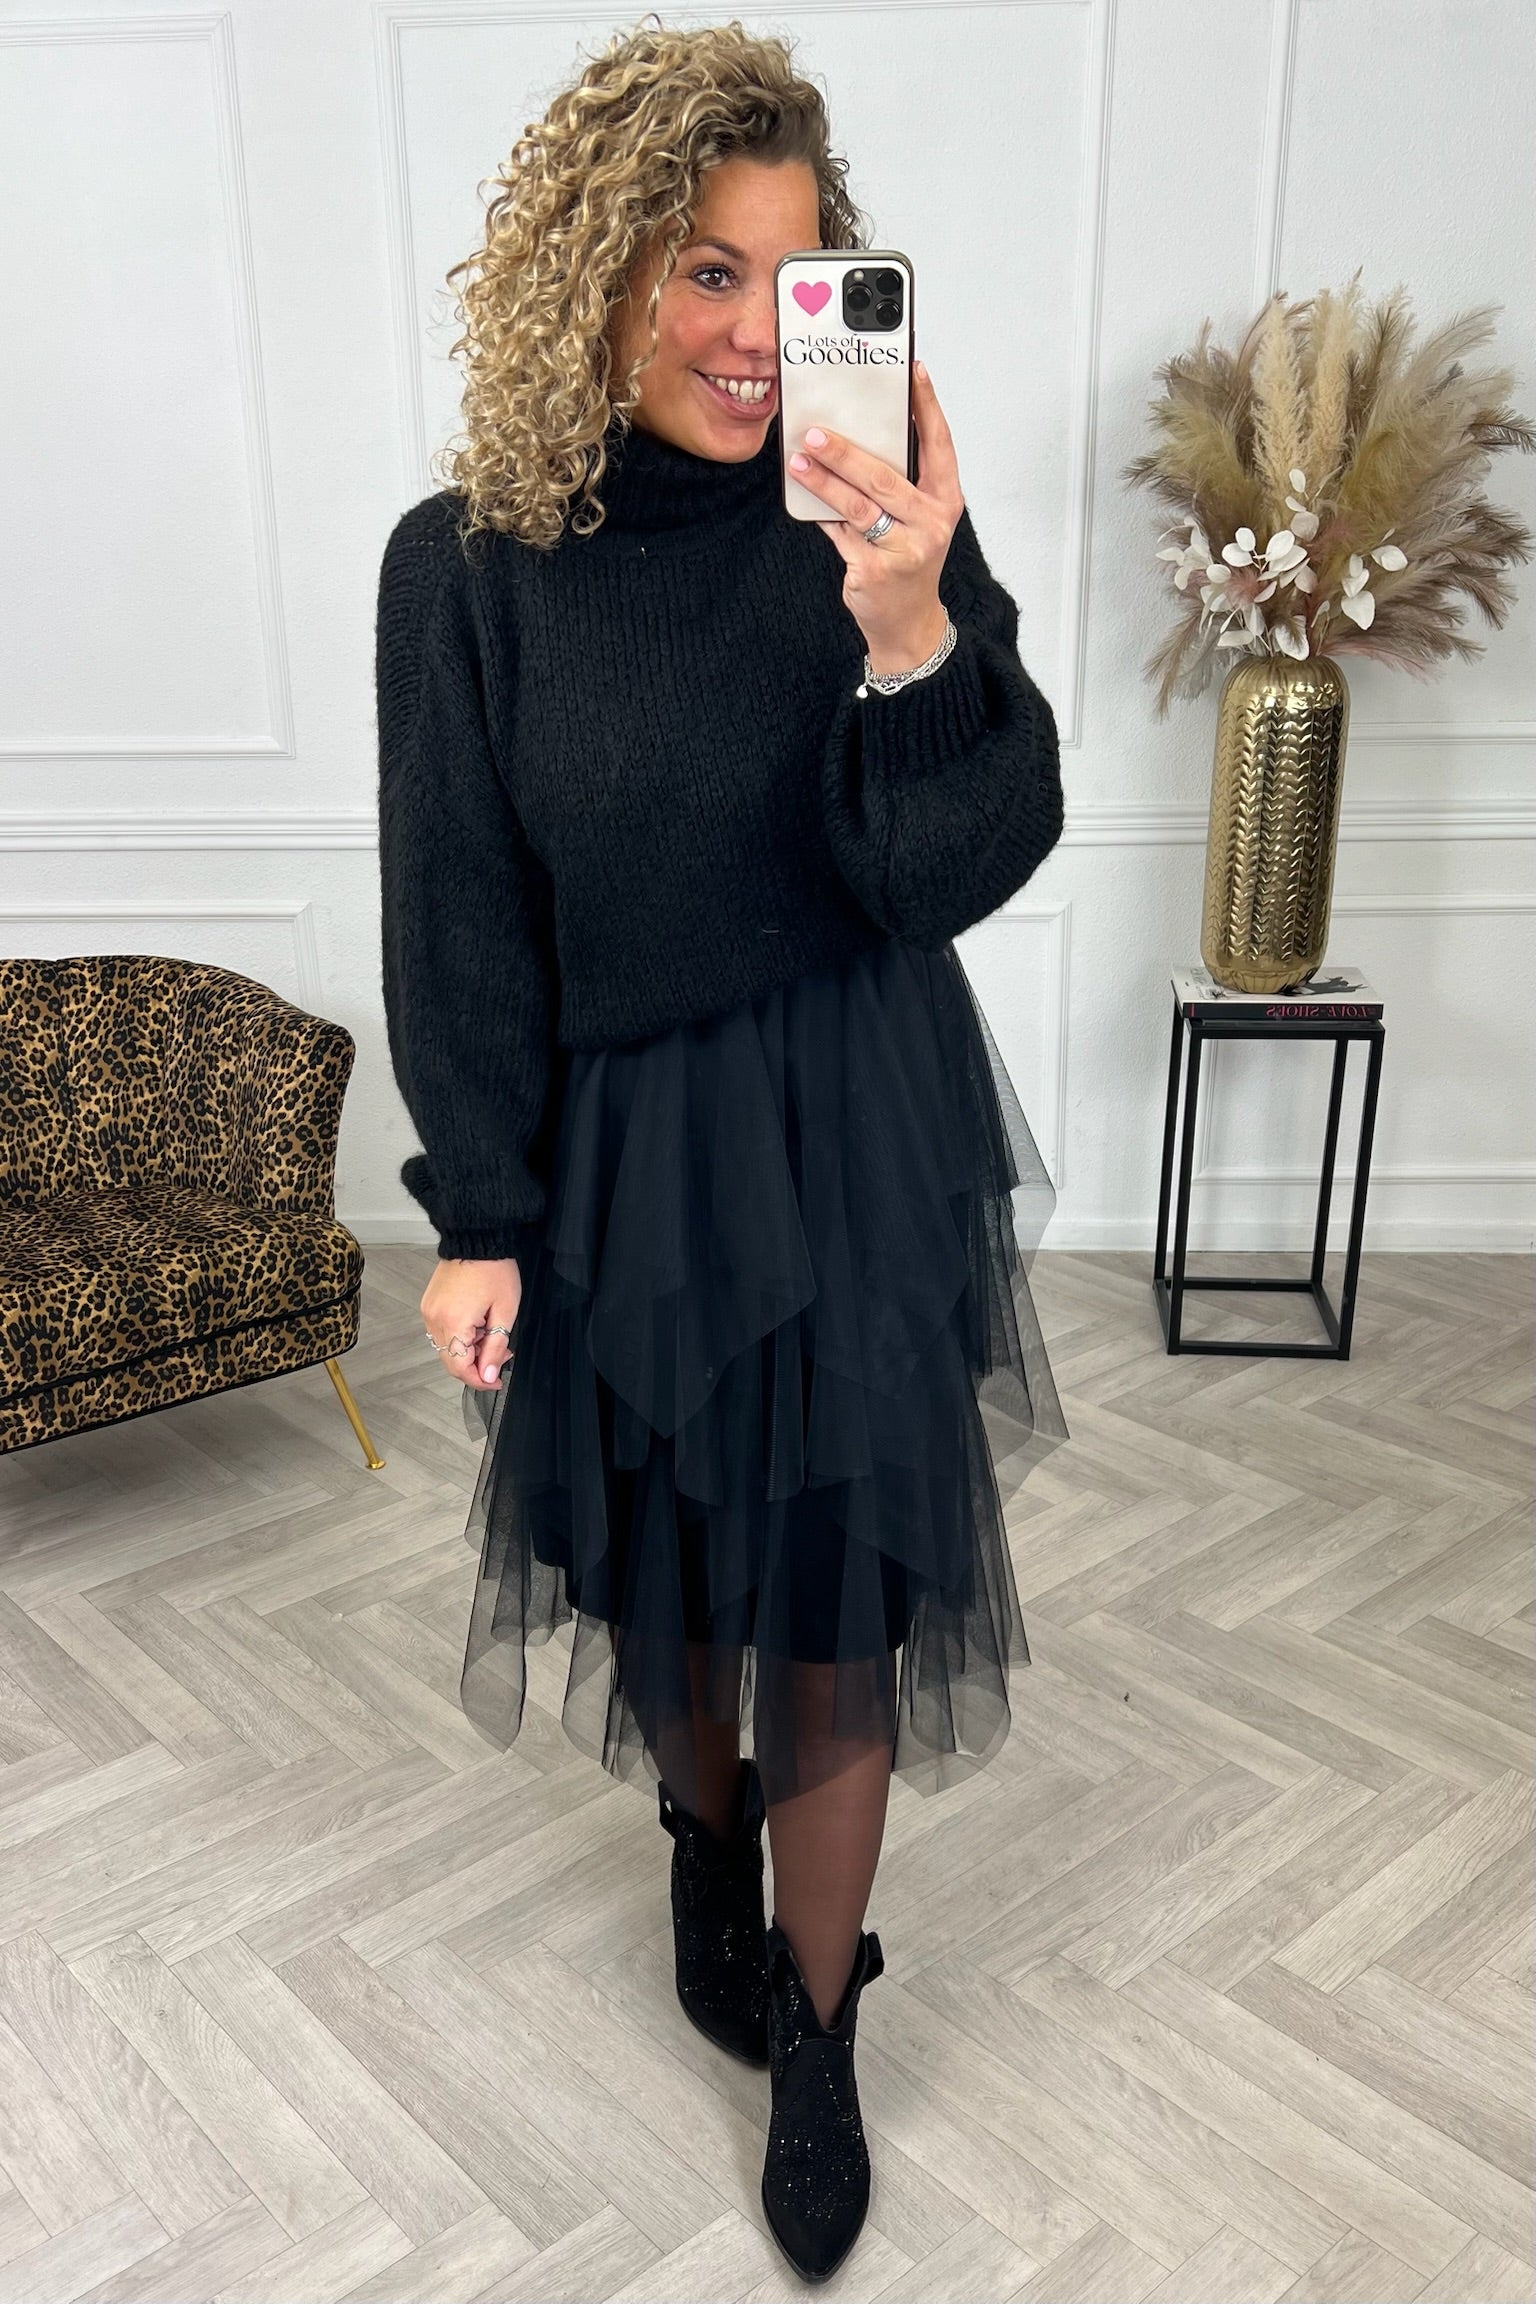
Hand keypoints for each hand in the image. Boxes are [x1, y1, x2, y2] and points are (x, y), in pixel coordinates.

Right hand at [422, 1256, 521, 1390]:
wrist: (477, 1239)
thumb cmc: (494, 1270)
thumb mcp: (505, 1312)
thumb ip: (495, 1347)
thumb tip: (488, 1375)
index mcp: (454, 1322)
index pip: (460, 1368)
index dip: (479, 1380)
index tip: (496, 1380)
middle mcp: (435, 1319)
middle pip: (450, 1361)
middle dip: (477, 1365)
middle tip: (500, 1354)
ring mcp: (429, 1311)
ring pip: (446, 1348)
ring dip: (469, 1351)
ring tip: (491, 1334)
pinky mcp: (429, 1304)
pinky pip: (441, 1332)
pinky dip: (459, 1337)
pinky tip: (477, 1325)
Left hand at [787, 359, 963, 673]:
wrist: (907, 623)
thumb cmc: (909, 561)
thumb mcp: (917, 519)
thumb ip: (899, 483)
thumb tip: (857, 436)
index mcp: (946, 500)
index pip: (939, 444)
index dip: (927, 405)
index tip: (912, 371)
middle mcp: (932, 522)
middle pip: (884, 476)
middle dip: (846, 451)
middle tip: (816, 431)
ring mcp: (905, 549)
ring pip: (858, 504)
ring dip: (824, 480)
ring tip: (800, 460)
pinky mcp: (876, 570)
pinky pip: (841, 534)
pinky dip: (822, 515)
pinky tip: (803, 497)